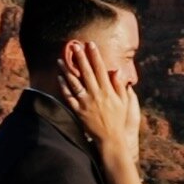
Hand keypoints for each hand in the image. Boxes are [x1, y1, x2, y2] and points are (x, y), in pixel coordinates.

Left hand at [59, 41, 140, 161]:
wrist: (110, 138)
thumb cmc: (118, 119)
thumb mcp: (124, 101)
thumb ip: (119, 85)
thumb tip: (116, 70)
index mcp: (108, 90)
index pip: (100, 69)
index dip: (95, 55)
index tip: (91, 44)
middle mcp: (96, 94)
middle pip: (86, 72)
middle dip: (80, 57)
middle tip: (74, 45)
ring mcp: (86, 103)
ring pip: (74, 83)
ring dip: (67, 70)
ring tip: (60, 59)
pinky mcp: (78, 111)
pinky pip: (69, 97)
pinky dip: (64, 87)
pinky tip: (59, 77)